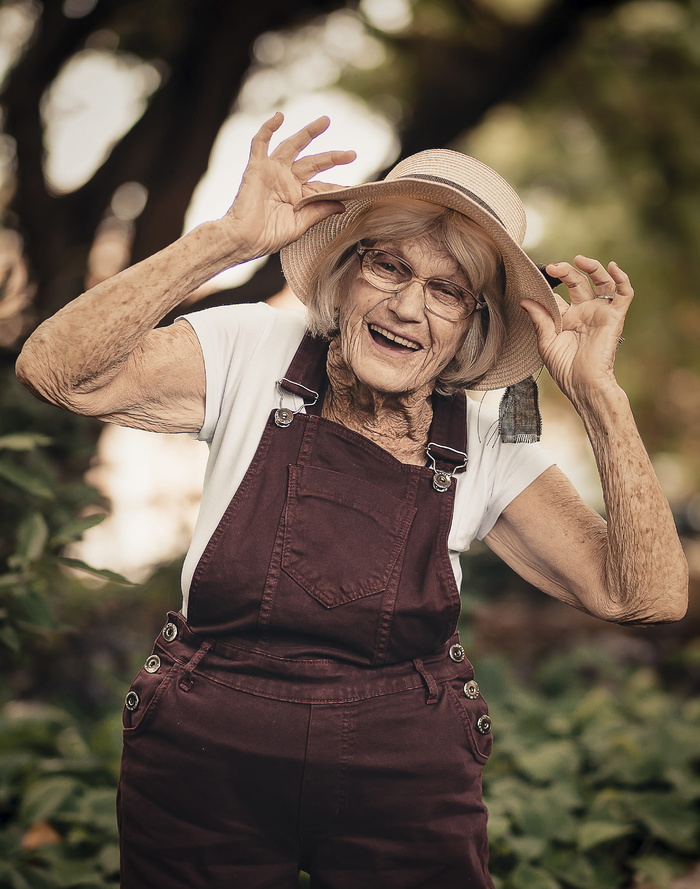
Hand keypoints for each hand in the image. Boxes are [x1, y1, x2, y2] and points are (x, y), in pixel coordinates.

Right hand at [222, 112, 355, 259]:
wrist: (244, 239)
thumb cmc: (269, 237)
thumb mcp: (300, 225)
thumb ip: (319, 211)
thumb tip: (342, 203)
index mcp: (298, 196)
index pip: (322, 186)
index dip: (337, 187)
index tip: (354, 189)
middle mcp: (287, 180)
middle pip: (314, 163)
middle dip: (332, 157)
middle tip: (351, 154)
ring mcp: (273, 171)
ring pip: (293, 146)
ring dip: (308, 133)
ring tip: (325, 122)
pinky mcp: (257, 167)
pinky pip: (261, 143)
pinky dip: (268, 128)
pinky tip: (279, 117)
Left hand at [520, 255, 632, 403]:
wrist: (582, 383)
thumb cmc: (563, 367)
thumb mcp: (545, 341)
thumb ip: (539, 318)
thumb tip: (525, 300)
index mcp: (566, 317)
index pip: (558, 292)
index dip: (549, 283)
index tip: (534, 277)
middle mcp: (584, 311)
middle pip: (578, 282)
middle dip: (566, 272)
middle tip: (554, 267)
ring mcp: (599, 312)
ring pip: (601, 282)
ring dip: (593, 267)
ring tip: (580, 260)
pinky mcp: (614, 316)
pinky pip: (624, 294)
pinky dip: (622, 278)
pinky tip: (614, 267)